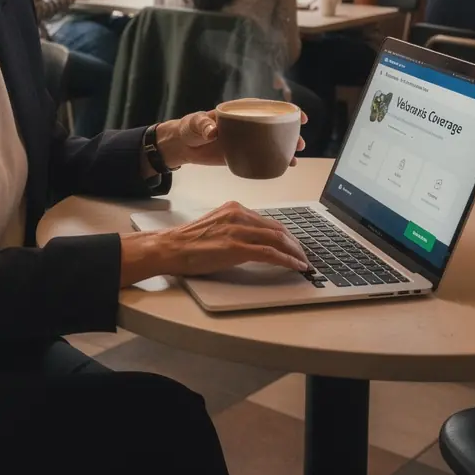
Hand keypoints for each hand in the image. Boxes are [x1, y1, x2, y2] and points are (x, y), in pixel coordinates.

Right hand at [120, 202, 308, 284]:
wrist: (170, 247)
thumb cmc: (189, 242)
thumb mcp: (217, 226)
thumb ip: (236, 228)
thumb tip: (254, 241)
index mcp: (234, 208)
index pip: (268, 221)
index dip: (286, 235)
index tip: (294, 245)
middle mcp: (238, 215)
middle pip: (278, 228)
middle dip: (295, 244)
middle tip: (304, 256)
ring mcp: (238, 230)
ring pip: (277, 239)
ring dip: (295, 252)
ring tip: (303, 263)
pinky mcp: (236, 247)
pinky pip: (270, 253)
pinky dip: (287, 260)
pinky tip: (296, 266)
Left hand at [156, 109, 306, 170]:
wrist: (181, 146)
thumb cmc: (188, 128)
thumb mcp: (194, 124)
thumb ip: (204, 125)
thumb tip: (214, 131)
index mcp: (237, 111)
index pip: (264, 107)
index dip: (283, 110)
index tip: (298, 115)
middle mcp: (244, 123)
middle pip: (272, 125)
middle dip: (289, 133)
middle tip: (301, 143)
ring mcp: (243, 139)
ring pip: (269, 141)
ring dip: (284, 148)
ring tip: (295, 158)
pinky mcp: (240, 153)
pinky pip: (259, 155)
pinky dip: (271, 160)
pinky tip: (282, 167)